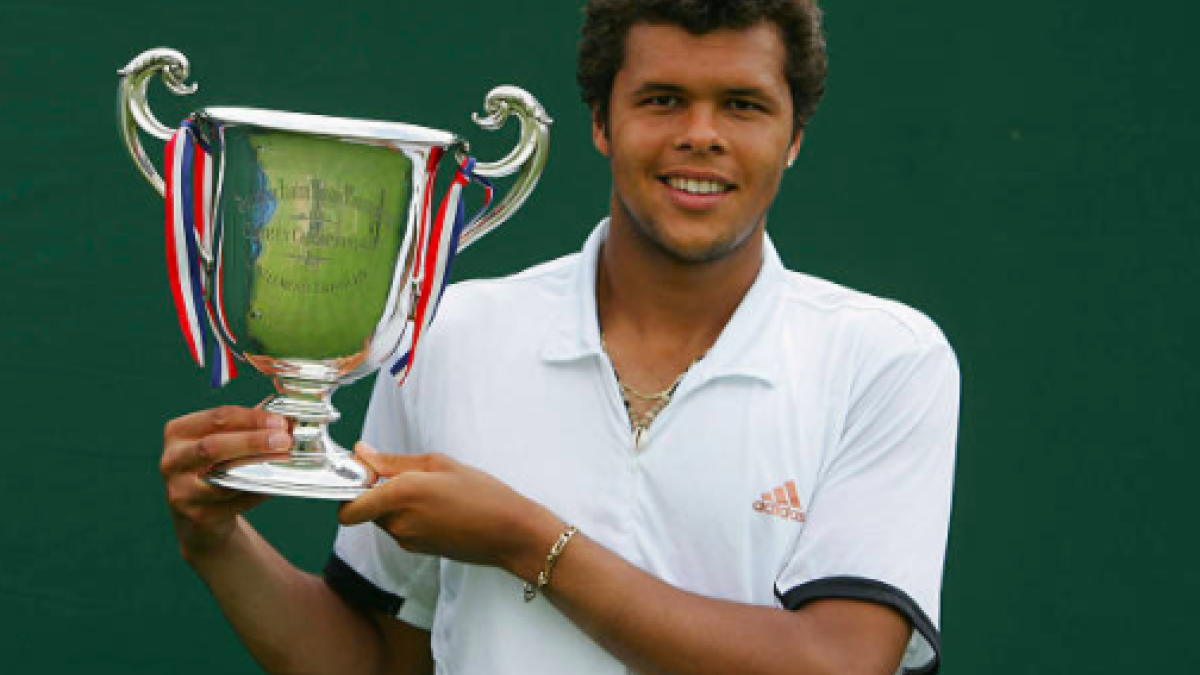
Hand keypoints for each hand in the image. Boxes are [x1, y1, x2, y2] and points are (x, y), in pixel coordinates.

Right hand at [160, 405, 291, 560]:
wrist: (198, 513)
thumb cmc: (215, 467)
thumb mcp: (223, 441)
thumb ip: (248, 428)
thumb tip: (287, 419)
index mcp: (178, 432)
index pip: (218, 418)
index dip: (252, 418)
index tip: (279, 422)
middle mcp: (173, 459)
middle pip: (214, 446)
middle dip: (252, 441)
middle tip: (284, 440)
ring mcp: (181, 489)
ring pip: (224, 476)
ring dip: (259, 466)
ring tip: (285, 459)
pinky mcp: (197, 514)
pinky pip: (234, 500)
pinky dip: (258, 491)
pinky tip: (274, 484)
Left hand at [338, 444, 561, 580]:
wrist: (510, 532)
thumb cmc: (482, 494)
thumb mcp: (439, 464)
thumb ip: (394, 461)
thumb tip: (362, 452)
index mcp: (401, 495)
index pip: (348, 506)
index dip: (347, 489)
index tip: (360, 471)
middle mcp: (398, 522)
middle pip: (363, 510)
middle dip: (373, 492)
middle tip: (400, 473)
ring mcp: (407, 540)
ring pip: (382, 519)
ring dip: (392, 504)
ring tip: (427, 489)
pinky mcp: (418, 550)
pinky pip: (400, 528)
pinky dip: (408, 516)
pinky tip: (436, 506)